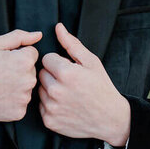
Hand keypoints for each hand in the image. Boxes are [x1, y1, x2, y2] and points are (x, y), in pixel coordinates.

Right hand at [0, 30, 39, 121]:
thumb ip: (20, 37)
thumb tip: (39, 35)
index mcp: (25, 61)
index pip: (32, 55)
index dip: (18, 56)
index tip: (5, 61)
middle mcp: (28, 80)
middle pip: (31, 72)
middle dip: (20, 71)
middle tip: (1, 74)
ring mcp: (24, 98)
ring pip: (27, 88)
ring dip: (18, 86)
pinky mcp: (19, 112)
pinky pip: (21, 103)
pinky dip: (13, 101)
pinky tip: (0, 97)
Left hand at [38, 23, 130, 146]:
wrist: (110, 118)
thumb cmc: (101, 88)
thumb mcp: (91, 62)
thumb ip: (71, 44)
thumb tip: (58, 27)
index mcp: (66, 73)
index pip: (46, 58)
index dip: (58, 62)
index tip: (69, 69)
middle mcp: (56, 91)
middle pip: (41, 73)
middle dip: (53, 75)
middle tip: (69, 82)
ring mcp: (52, 107)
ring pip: (40, 89)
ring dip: (50, 89)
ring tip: (67, 93)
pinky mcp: (49, 121)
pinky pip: (41, 106)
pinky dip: (50, 105)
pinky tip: (64, 105)